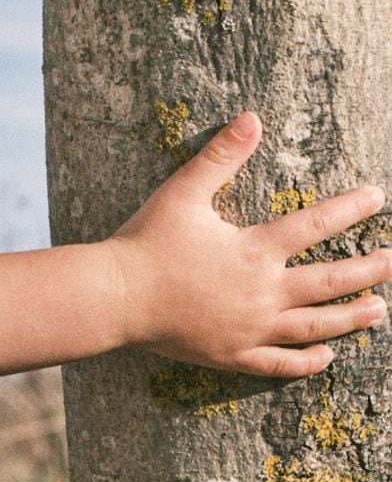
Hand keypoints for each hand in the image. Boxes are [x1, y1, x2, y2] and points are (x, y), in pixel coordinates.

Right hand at [110, 112, 390, 376]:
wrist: (115, 298)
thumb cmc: (146, 243)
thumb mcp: (182, 191)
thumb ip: (221, 156)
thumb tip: (252, 117)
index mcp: (254, 250)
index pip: (316, 226)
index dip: (351, 209)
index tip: (377, 198)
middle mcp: (262, 293)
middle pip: (330, 281)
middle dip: (369, 270)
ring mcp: (249, 329)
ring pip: (314, 325)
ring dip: (351, 317)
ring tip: (379, 310)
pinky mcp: (231, 355)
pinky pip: (278, 364)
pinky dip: (306, 362)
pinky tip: (327, 356)